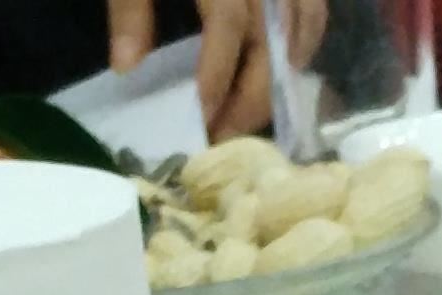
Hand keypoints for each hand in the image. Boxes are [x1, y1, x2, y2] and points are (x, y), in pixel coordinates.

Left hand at [108, 0, 319, 142]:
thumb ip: (130, 5)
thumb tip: (127, 67)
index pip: (228, 25)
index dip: (217, 76)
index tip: (203, 120)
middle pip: (271, 36)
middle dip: (253, 93)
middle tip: (226, 135)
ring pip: (303, 22)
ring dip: (285, 73)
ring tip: (255, 108)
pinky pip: (314, 2)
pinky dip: (306, 35)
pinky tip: (286, 61)